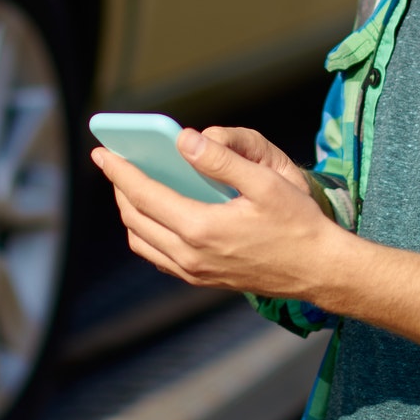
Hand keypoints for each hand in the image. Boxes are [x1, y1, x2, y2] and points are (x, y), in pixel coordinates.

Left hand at [91, 125, 345, 302]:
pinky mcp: (202, 280)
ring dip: (130, 212)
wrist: (318, 270)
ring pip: (142, 241)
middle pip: (135, 218)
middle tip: (114, 163)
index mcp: (201, 228)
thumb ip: (222, 160)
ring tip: (132, 185)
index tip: (101, 153)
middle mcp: (190, 256)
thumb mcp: (265, 183)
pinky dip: (147, 233)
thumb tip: (184, 140)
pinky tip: (156, 213)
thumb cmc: (297, 223)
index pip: (144, 195)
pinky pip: (158, 256)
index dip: (119, 171)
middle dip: (120, 188)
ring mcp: (194, 272)